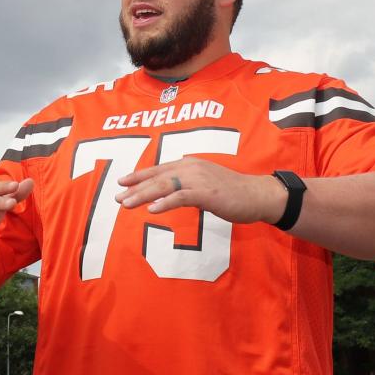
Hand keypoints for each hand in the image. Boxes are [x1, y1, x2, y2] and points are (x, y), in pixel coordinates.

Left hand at [114, 157, 285, 223]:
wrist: (257, 195)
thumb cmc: (231, 192)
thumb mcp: (204, 185)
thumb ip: (186, 187)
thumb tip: (168, 195)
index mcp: (189, 165)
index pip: (158, 170)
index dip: (138, 176)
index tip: (121, 182)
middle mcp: (191, 168)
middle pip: (157, 177)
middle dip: (135, 188)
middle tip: (117, 198)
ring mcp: (198, 179)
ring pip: (164, 186)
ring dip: (143, 195)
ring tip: (126, 204)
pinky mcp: (206, 193)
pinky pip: (181, 196)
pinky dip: (165, 202)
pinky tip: (152, 209)